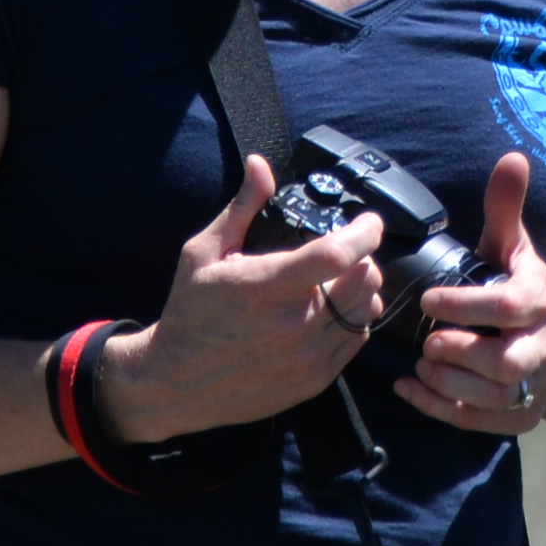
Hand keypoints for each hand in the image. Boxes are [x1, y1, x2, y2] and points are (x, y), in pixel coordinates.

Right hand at [101, 156, 382, 443]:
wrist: (176, 382)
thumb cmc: (190, 313)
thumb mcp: (204, 252)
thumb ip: (242, 207)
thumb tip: (260, 164)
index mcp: (267, 287)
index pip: (338, 255)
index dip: (364, 233)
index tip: (368, 222)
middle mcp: (293, 325)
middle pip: (366, 281)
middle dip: (363, 258)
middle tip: (348, 252)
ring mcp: (307, 357)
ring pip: (368, 311)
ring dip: (361, 291)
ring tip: (338, 283)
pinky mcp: (314, 380)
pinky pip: (357, 342)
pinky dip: (353, 322)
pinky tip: (329, 313)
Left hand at [400, 153, 545, 434]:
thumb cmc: (522, 288)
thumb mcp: (514, 247)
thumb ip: (506, 207)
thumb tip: (511, 158)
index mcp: (540, 301)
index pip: (508, 307)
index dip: (466, 306)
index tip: (427, 300)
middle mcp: (543, 346)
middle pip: (507, 362)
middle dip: (463, 354)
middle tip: (426, 343)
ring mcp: (535, 384)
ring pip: (496, 396)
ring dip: (453, 385)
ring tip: (421, 366)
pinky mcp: (523, 414)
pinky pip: (485, 422)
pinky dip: (445, 410)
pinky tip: (412, 390)